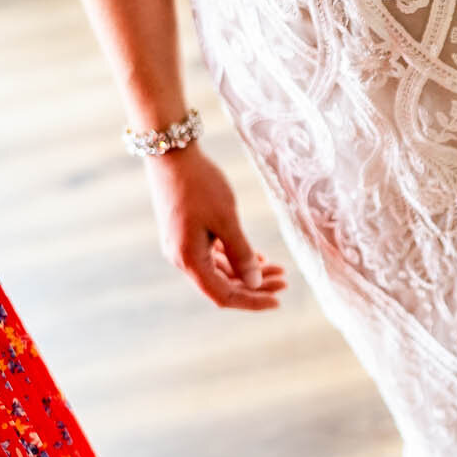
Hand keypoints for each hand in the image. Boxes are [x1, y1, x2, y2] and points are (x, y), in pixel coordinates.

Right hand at [143, 147, 287, 311]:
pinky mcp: (187, 234)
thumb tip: (254, 283)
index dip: (251, 301)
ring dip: (248, 272)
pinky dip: (235, 258)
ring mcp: (183, 247)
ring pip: (220, 270)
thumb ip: (241, 254)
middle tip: (285, 282)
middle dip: (255, 286)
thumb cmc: (199, 185)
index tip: (278, 301)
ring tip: (278, 269)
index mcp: (189, 260)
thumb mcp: (226, 220)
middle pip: (223, 285)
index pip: (223, 295)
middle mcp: (182, 259)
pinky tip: (257, 258)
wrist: (172, 154)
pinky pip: (214, 255)